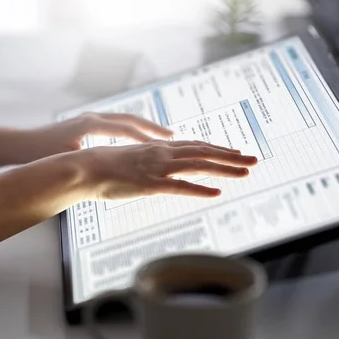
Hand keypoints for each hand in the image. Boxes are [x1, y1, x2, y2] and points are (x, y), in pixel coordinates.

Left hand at [27, 112, 172, 159]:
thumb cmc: (40, 153)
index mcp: (89, 124)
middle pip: (129, 119)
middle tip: (171, 136)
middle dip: (151, 128)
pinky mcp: (86, 124)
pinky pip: (115, 125)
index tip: (165, 144)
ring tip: (161, 138)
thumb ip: (85, 162)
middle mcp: (92, 117)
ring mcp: (89, 119)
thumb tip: (103, 169)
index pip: (125, 129)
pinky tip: (138, 142)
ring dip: (143, 128)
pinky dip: (130, 131)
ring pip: (124, 120)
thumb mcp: (65, 158)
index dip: (146, 137)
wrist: (20, 145)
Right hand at [79, 140, 257, 199]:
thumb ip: (147, 161)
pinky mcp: (149, 184)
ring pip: (198, 166)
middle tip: (254, 159)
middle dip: (231, 156)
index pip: (194, 146)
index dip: (217, 149)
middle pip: (203, 152)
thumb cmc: (102, 165)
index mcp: (157, 147)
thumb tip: (157, 167)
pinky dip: (199, 189)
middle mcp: (161, 154)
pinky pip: (179, 187)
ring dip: (224, 169)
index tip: (234, 151)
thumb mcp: (130, 159)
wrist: (85, 168)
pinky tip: (216, 193)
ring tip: (245, 173)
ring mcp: (157, 168)